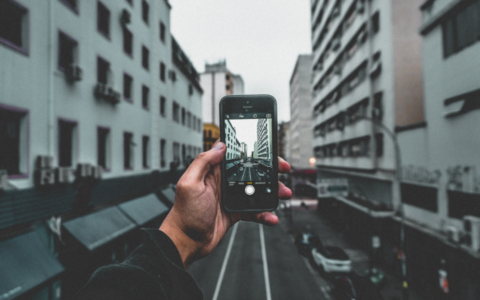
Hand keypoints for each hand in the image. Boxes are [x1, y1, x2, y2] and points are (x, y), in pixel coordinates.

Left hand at [159, 141, 291, 268]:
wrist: (187, 241)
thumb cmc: (184, 214)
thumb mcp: (190, 183)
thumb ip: (203, 162)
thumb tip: (219, 146)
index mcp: (213, 171)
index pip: (234, 154)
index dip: (251, 149)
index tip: (267, 150)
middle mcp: (224, 182)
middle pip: (251, 170)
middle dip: (269, 169)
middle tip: (283, 169)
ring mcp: (231, 197)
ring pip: (257, 189)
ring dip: (272, 191)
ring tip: (284, 193)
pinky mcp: (236, 211)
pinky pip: (255, 209)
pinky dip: (265, 213)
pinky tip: (271, 216)